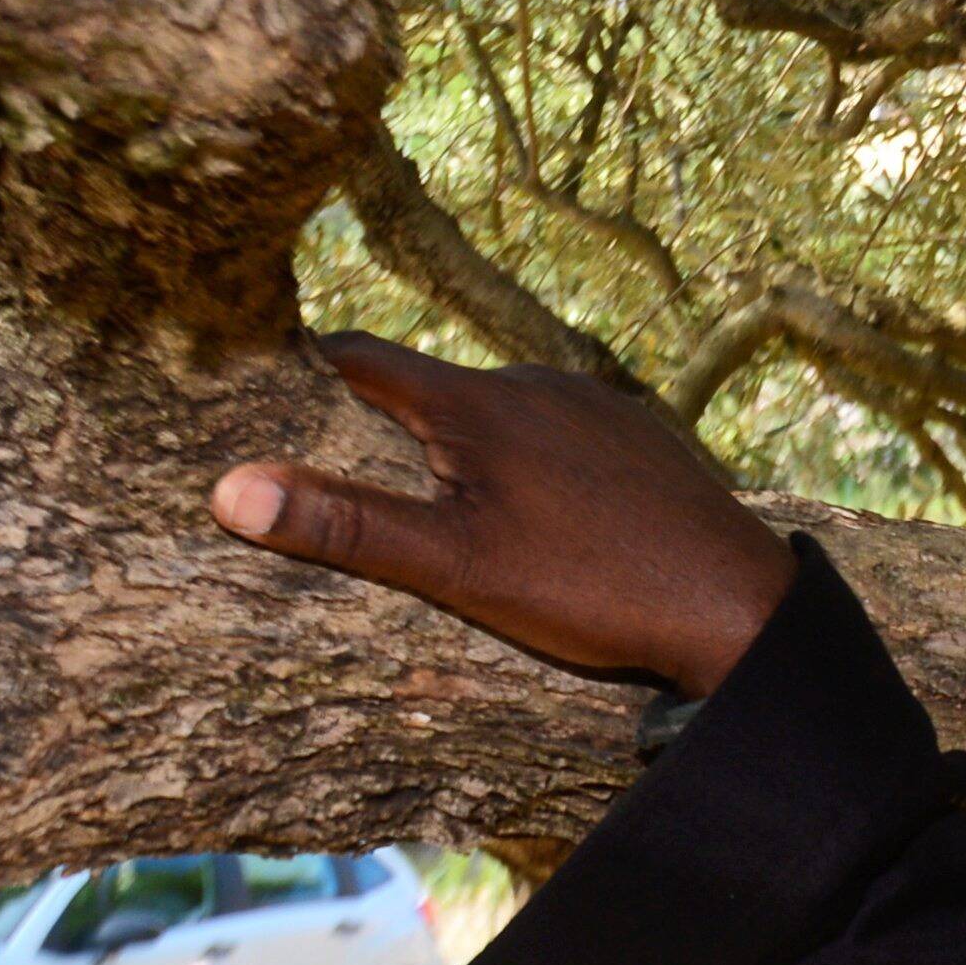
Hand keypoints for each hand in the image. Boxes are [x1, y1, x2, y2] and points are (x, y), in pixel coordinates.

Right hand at [212, 333, 797, 694]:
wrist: (736, 605)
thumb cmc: (592, 586)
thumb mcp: (454, 564)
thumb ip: (346, 524)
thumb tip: (230, 487)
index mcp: (479, 401)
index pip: (364, 359)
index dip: (305, 367)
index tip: (254, 380)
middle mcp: (537, 382)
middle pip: (430, 389)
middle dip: (378, 421)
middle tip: (327, 463)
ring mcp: (595, 406)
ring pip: (495, 413)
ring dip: (455, 445)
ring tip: (423, 496)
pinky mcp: (636, 437)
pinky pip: (553, 435)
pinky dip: (518, 460)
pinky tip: (521, 509)